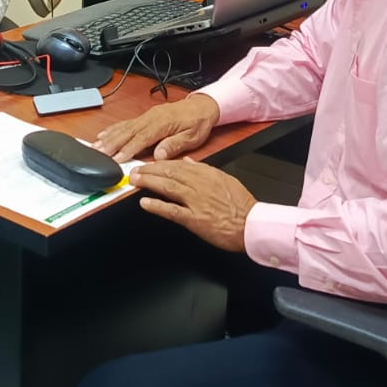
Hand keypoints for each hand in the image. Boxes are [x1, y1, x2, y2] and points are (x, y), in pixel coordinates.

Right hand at [94, 93, 219, 162]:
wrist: (202, 106)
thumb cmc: (198, 123)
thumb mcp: (193, 136)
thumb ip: (175, 145)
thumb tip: (159, 154)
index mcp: (163, 123)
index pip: (142, 138)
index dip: (128, 149)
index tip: (117, 159)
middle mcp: (151, 118)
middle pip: (128, 132)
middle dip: (112, 144)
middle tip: (99, 154)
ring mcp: (147, 116)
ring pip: (124, 127)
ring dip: (109, 137)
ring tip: (96, 146)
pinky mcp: (145, 116)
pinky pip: (126, 123)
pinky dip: (114, 129)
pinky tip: (104, 134)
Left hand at [131, 159, 255, 251]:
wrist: (251, 224)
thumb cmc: (241, 205)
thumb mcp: (224, 179)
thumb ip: (204, 170)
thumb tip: (188, 161)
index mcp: (207, 174)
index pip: (178, 165)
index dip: (160, 164)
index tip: (149, 164)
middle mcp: (200, 185)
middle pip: (169, 173)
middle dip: (149, 170)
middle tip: (134, 170)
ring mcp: (196, 201)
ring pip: (168, 187)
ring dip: (149, 183)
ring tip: (135, 181)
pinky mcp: (194, 219)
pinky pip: (172, 210)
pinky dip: (157, 206)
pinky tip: (145, 203)